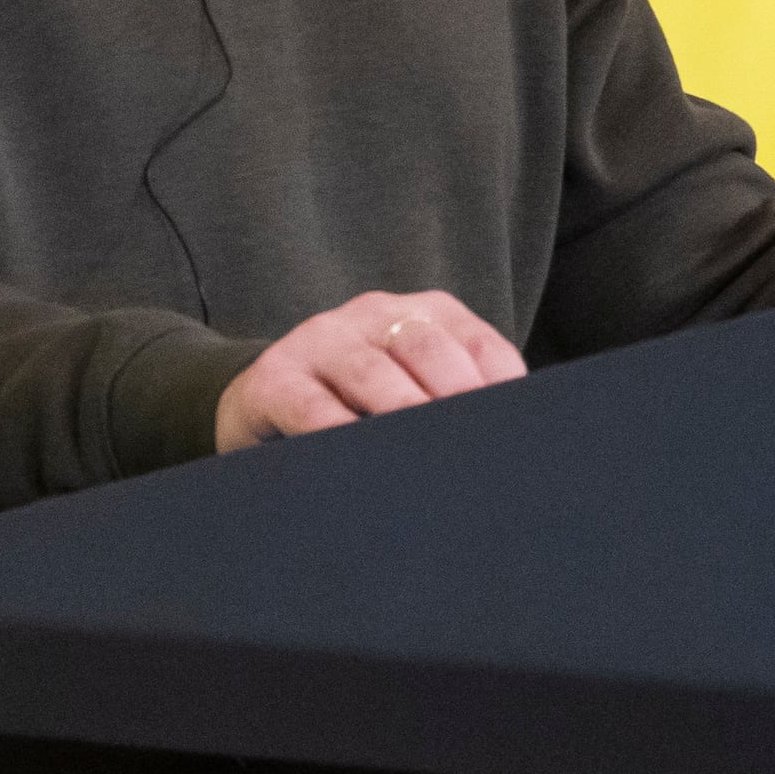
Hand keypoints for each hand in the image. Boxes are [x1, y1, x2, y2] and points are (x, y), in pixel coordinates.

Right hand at [216, 289, 527, 449]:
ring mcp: (322, 339)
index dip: (501, 387)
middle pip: (429, 348)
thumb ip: (455, 402)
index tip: (514, 430)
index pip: (478, 344)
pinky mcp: (274, 377)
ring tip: (427, 457)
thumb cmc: (358, 405)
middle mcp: (375, 314)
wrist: (260, 403)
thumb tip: (511, 440)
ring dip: (403, 414)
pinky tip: (359, 460)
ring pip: (373, 373)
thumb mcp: (411, 390)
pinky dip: (337, 432)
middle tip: (474, 447)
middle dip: (456, 398)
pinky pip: (312, 406)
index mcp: (423, 314)